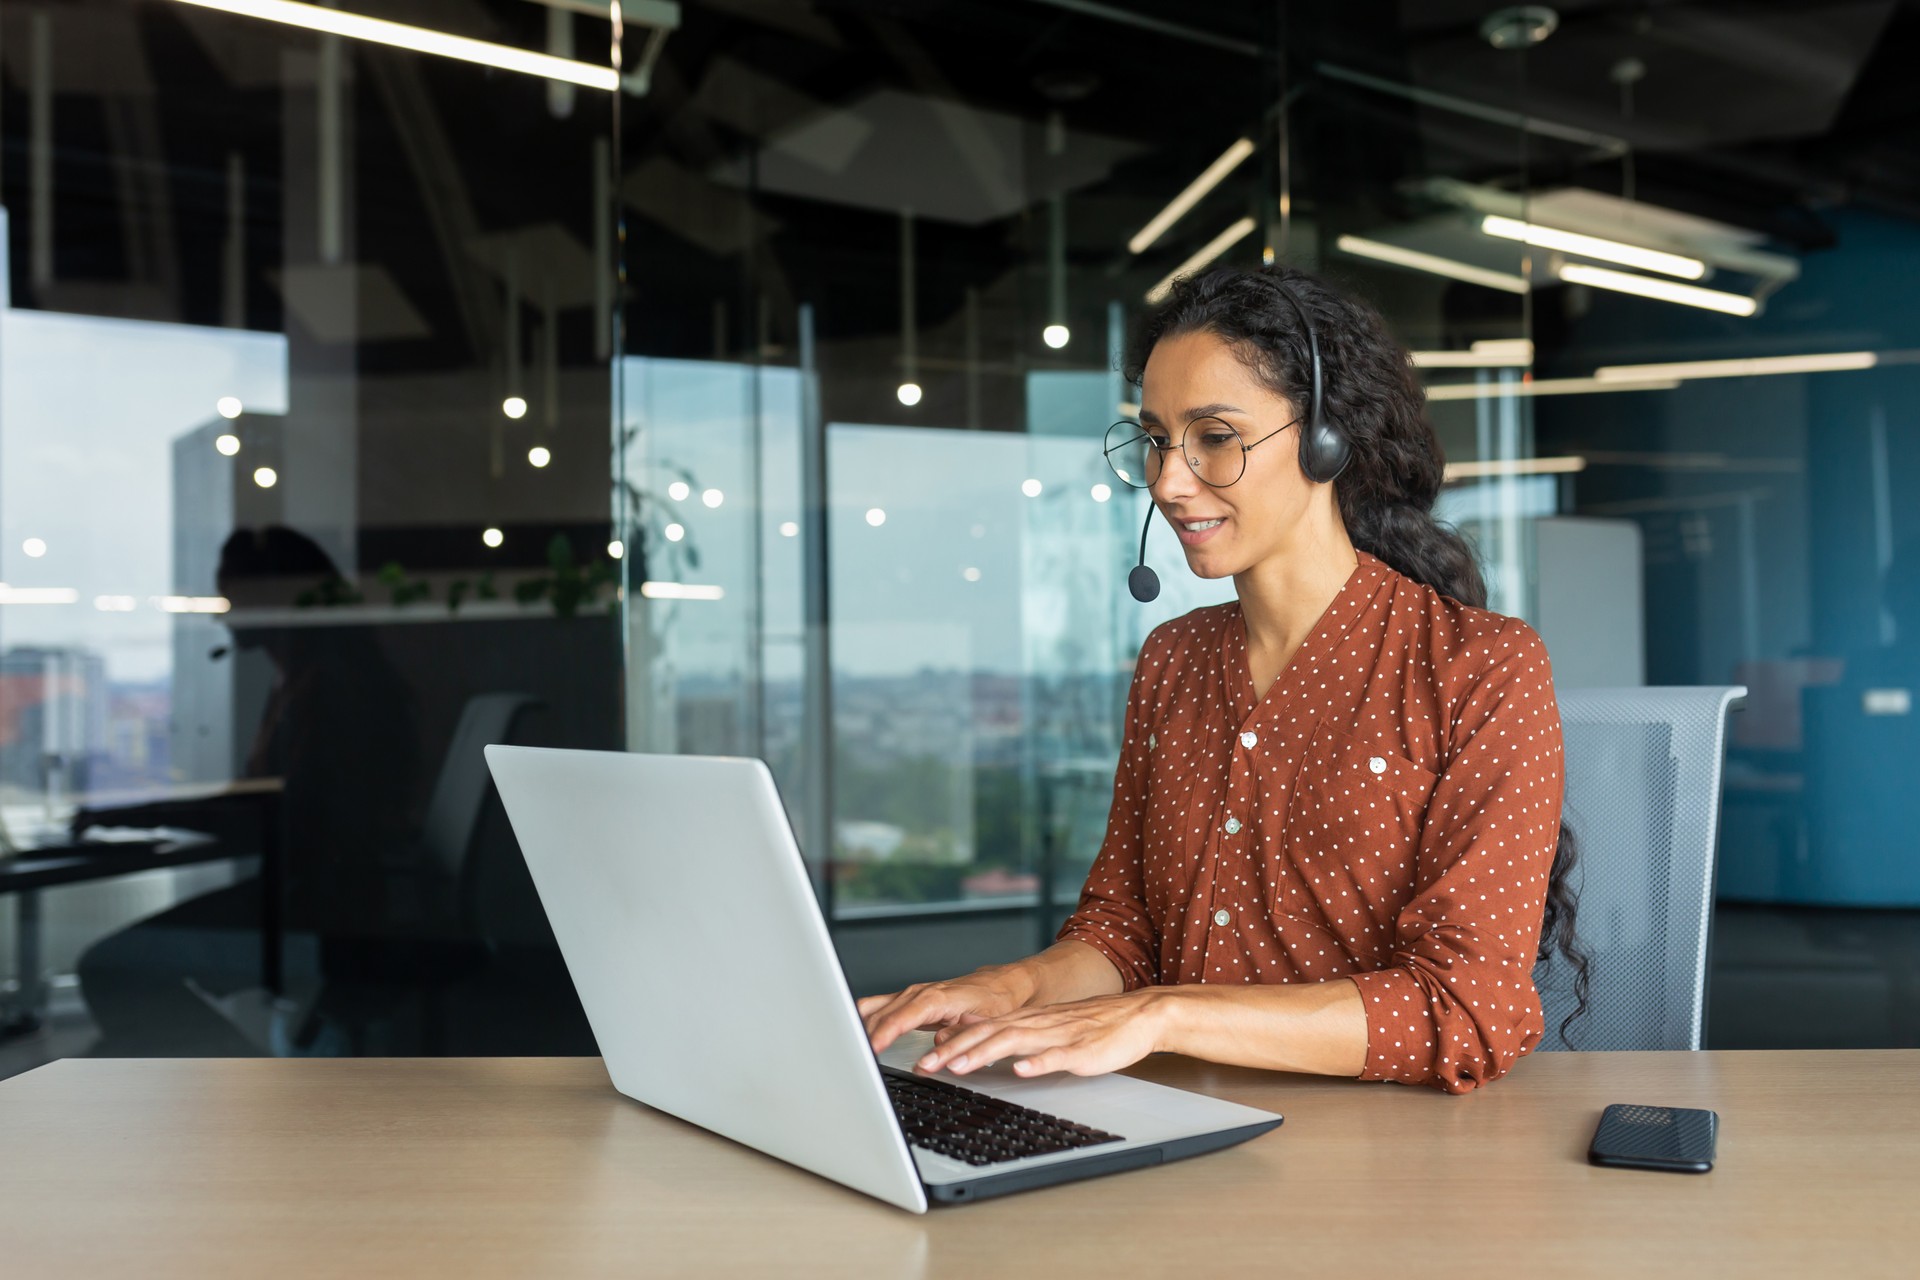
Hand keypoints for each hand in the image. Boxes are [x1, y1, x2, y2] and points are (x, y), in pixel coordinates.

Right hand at [859, 964, 1034, 1054]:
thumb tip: (936, 1046)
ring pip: (875, 1009)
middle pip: (881, 1015)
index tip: (869, 1049)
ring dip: (860, 1028)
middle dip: (863, 1036)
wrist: (1004, 983)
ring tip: (849, 1050)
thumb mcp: (986, 1020)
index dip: (882, 1034)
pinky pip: (879, 1007)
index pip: (900, 1017)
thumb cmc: (997, 999)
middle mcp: (920, 993)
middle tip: (852, 1060)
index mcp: (936, 997)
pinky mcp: (910, 1001)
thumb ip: (960, 1033)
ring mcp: (912, 995)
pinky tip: (858, 1035)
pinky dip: (866, 1020)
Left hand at [912, 989, 1171, 1078]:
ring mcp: (1059, 1036)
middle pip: (988, 1035)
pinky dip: (1037, 1062)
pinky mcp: (1082, 1050)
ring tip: (958, 1067)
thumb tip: (971, 1038)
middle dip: (954, 1051)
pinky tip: (1021, 1070)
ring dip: (984, 1054)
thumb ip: (1011, 1033)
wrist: (1138, 1016)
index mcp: (1026, 1020)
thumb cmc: (1091, 1027)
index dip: (948, 1044)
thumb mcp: (1044, 1027)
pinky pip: (1057, 1056)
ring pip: (1015, 1042)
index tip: (921, 1059)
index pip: (979, 1030)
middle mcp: (1036, 1024)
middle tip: (925, 1067)